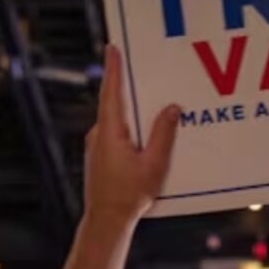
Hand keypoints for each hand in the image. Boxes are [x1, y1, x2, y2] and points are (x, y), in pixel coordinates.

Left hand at [84, 44, 180, 225]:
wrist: (107, 221)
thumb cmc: (129, 196)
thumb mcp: (154, 164)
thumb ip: (163, 134)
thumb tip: (171, 109)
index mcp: (110, 132)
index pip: (111, 93)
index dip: (113, 69)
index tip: (112, 48)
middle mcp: (99, 135)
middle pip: (114, 103)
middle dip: (126, 85)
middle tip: (137, 67)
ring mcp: (97, 146)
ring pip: (116, 120)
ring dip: (131, 110)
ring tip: (149, 102)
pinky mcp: (99, 156)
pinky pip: (116, 134)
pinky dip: (129, 128)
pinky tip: (144, 135)